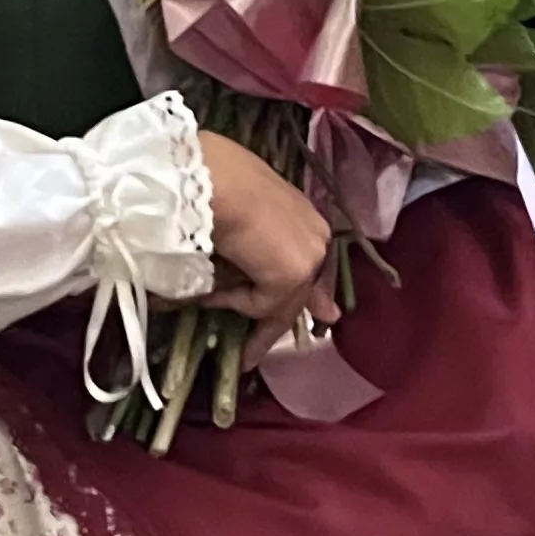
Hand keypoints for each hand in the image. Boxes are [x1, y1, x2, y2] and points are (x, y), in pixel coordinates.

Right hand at [194, 132, 339, 359]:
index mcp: (306, 217)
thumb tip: (273, 286)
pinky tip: (213, 293)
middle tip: (250, 356)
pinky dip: (235, 302)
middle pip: (299, 290)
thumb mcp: (241, 214)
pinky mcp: (293, 276)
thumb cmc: (215, 183)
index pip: (314, 265)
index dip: (316, 294)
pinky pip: (261, 304)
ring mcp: (309, 257)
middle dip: (277, 321)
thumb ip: (253, 248)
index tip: (326, 315)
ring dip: (240, 307)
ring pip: (277, 300)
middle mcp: (316, 236)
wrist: (210, 179)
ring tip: (208, 305)